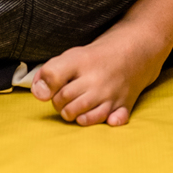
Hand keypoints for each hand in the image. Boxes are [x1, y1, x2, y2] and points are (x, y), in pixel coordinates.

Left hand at [29, 18, 167, 124]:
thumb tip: (38, 94)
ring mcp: (111, 94)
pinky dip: (107, 121)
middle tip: (67, 96)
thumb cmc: (96, 58)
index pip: (53, 80)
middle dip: (60, 104)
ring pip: (82, 118)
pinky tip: (106, 115)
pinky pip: (112, 121)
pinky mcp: (124, 105)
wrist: (134, 51)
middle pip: (64, 104)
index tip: (50, 88)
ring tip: (79, 106)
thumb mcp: (71, 56)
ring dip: (76, 116)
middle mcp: (96, 80)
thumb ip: (50, 72)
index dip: (46, 88)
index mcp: (81, 62)